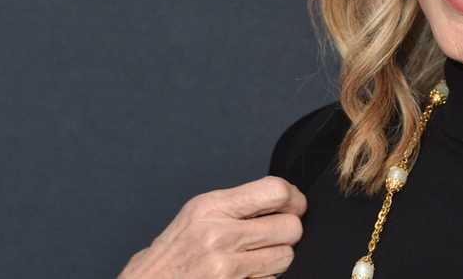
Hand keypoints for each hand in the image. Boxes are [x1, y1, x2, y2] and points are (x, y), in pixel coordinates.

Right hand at [118, 175, 306, 277]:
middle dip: (288, 233)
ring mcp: (226, 267)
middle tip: (275, 237)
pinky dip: (264, 278)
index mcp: (211, 207)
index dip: (294, 199)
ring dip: (277, 259)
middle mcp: (219, 234)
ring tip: (255, 260)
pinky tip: (244, 276)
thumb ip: (235, 207)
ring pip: (286, 257)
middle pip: (290, 226)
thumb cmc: (167, 259)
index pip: (275, 191)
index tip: (295, 206)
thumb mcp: (195, 218)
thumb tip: (279, 200)